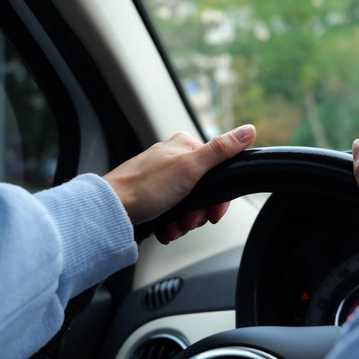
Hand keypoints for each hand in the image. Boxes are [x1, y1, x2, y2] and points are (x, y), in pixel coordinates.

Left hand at [104, 125, 255, 243]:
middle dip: (198, 213)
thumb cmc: (144, 187)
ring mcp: (162, 179)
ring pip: (189, 205)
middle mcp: (173, 159)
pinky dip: (171, 224)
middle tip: (188, 219)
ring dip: (183, 222)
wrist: (109, 211)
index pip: (218, 171)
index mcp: (184, 146)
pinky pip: (172, 213)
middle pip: (204, 191)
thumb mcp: (190, 167)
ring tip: (172, 225)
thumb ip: (221, 150)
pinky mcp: (152, 197)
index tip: (213, 212)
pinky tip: (164, 228)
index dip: (218, 197)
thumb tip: (248, 130)